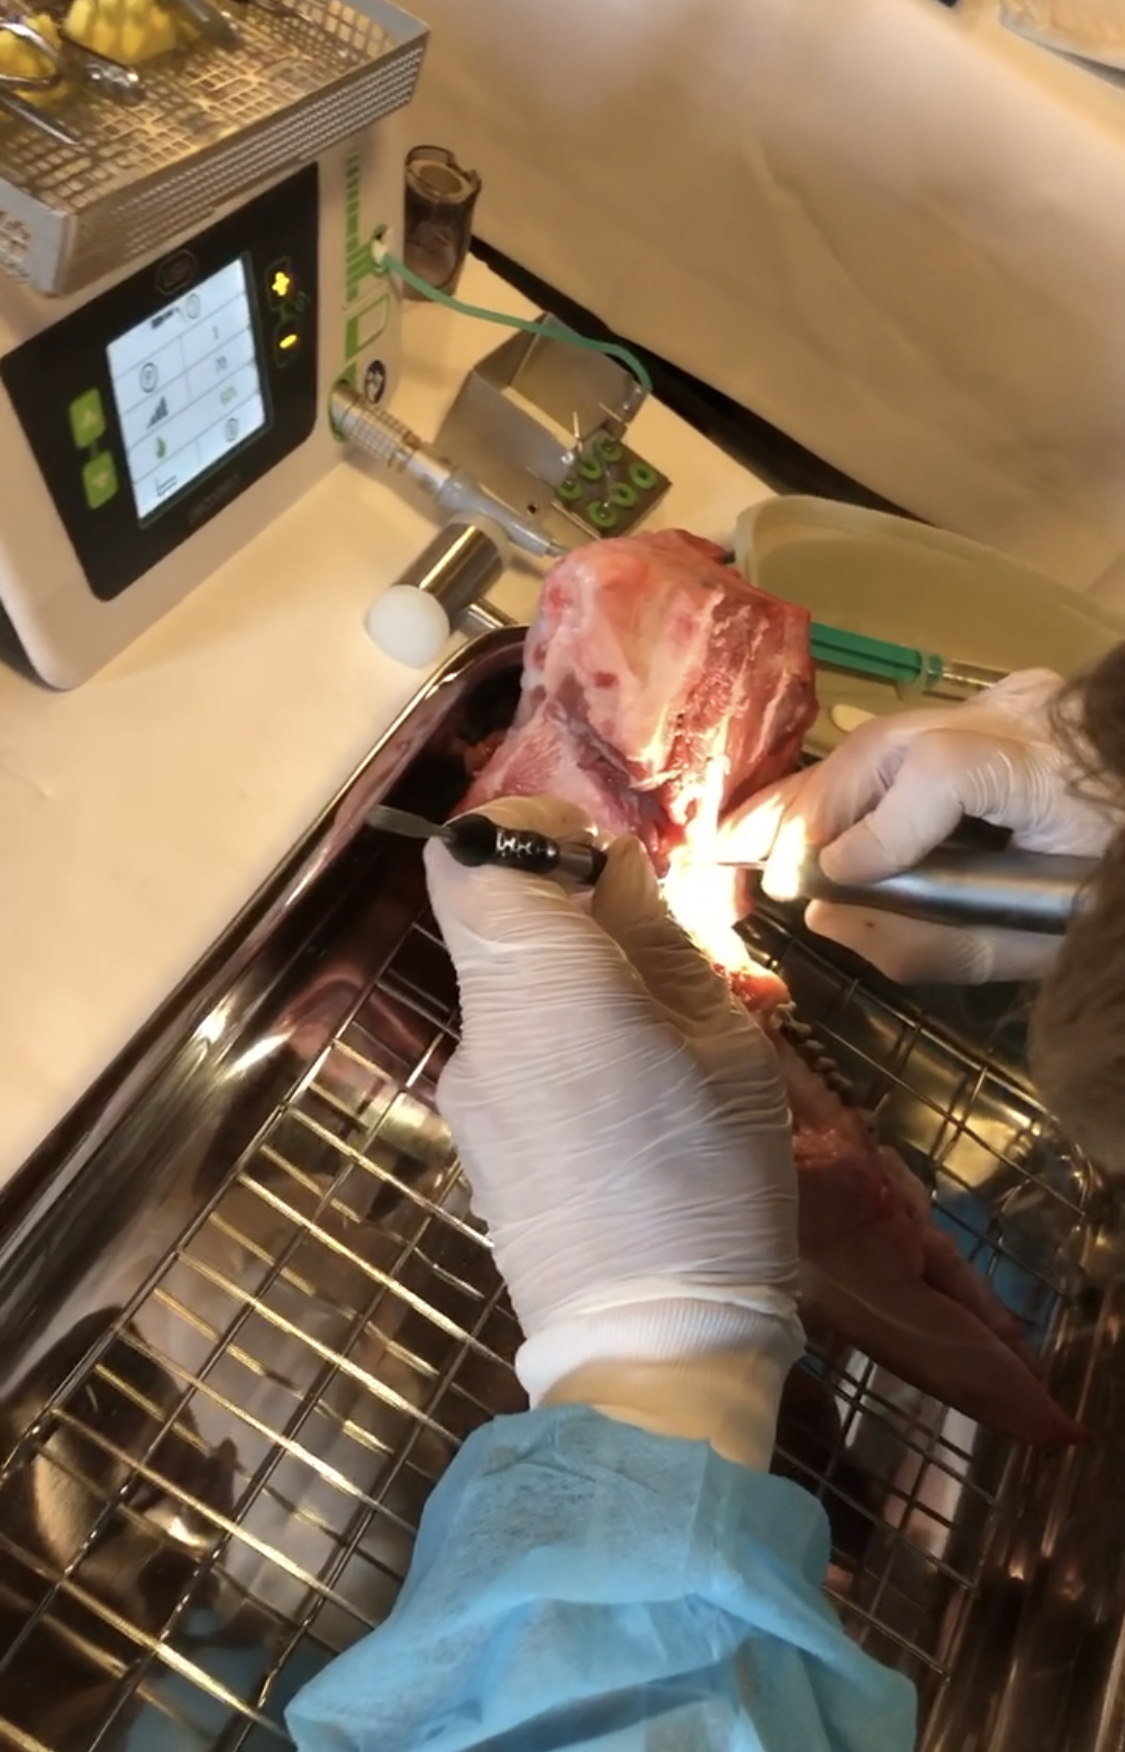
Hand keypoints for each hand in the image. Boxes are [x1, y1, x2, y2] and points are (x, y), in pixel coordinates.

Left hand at [425, 795, 802, 1469]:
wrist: (650, 1349)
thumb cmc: (712, 1183)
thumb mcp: (723, 1043)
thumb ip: (656, 940)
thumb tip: (614, 874)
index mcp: (540, 986)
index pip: (472, 855)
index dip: (530, 835)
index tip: (603, 864)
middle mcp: (479, 1029)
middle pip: (489, 920)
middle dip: (564, 911)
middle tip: (652, 952)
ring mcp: (464, 1092)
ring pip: (505, 989)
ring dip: (566, 983)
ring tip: (652, 1043)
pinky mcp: (471, 1142)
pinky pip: (509, 1053)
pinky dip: (555, 1043)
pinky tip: (620, 1103)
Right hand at [722, 669, 1118, 983]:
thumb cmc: (1108, 895)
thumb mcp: (1038, 945)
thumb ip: (935, 944)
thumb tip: (825, 919)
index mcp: (1053, 774)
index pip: (947, 771)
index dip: (878, 828)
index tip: (826, 883)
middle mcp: (1023, 716)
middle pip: (888, 743)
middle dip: (807, 811)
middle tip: (739, 862)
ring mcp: (1006, 699)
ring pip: (881, 736)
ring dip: (809, 796)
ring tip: (737, 838)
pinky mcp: (993, 702)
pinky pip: (899, 738)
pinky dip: (844, 783)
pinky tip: (788, 814)